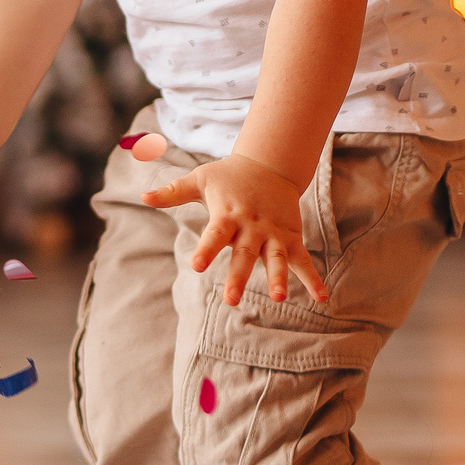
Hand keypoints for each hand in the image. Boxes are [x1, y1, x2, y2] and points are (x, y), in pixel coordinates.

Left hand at [143, 153, 328, 308]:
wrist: (270, 164)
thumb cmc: (229, 177)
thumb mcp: (200, 179)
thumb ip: (172, 193)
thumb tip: (142, 196)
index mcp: (228, 214)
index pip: (215, 234)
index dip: (207, 249)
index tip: (196, 266)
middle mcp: (252, 226)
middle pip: (245, 254)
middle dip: (239, 276)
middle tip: (231, 300)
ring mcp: (274, 233)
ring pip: (276, 258)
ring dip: (278, 278)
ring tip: (277, 298)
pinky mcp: (291, 238)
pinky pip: (303, 261)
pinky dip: (313, 279)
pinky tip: (322, 299)